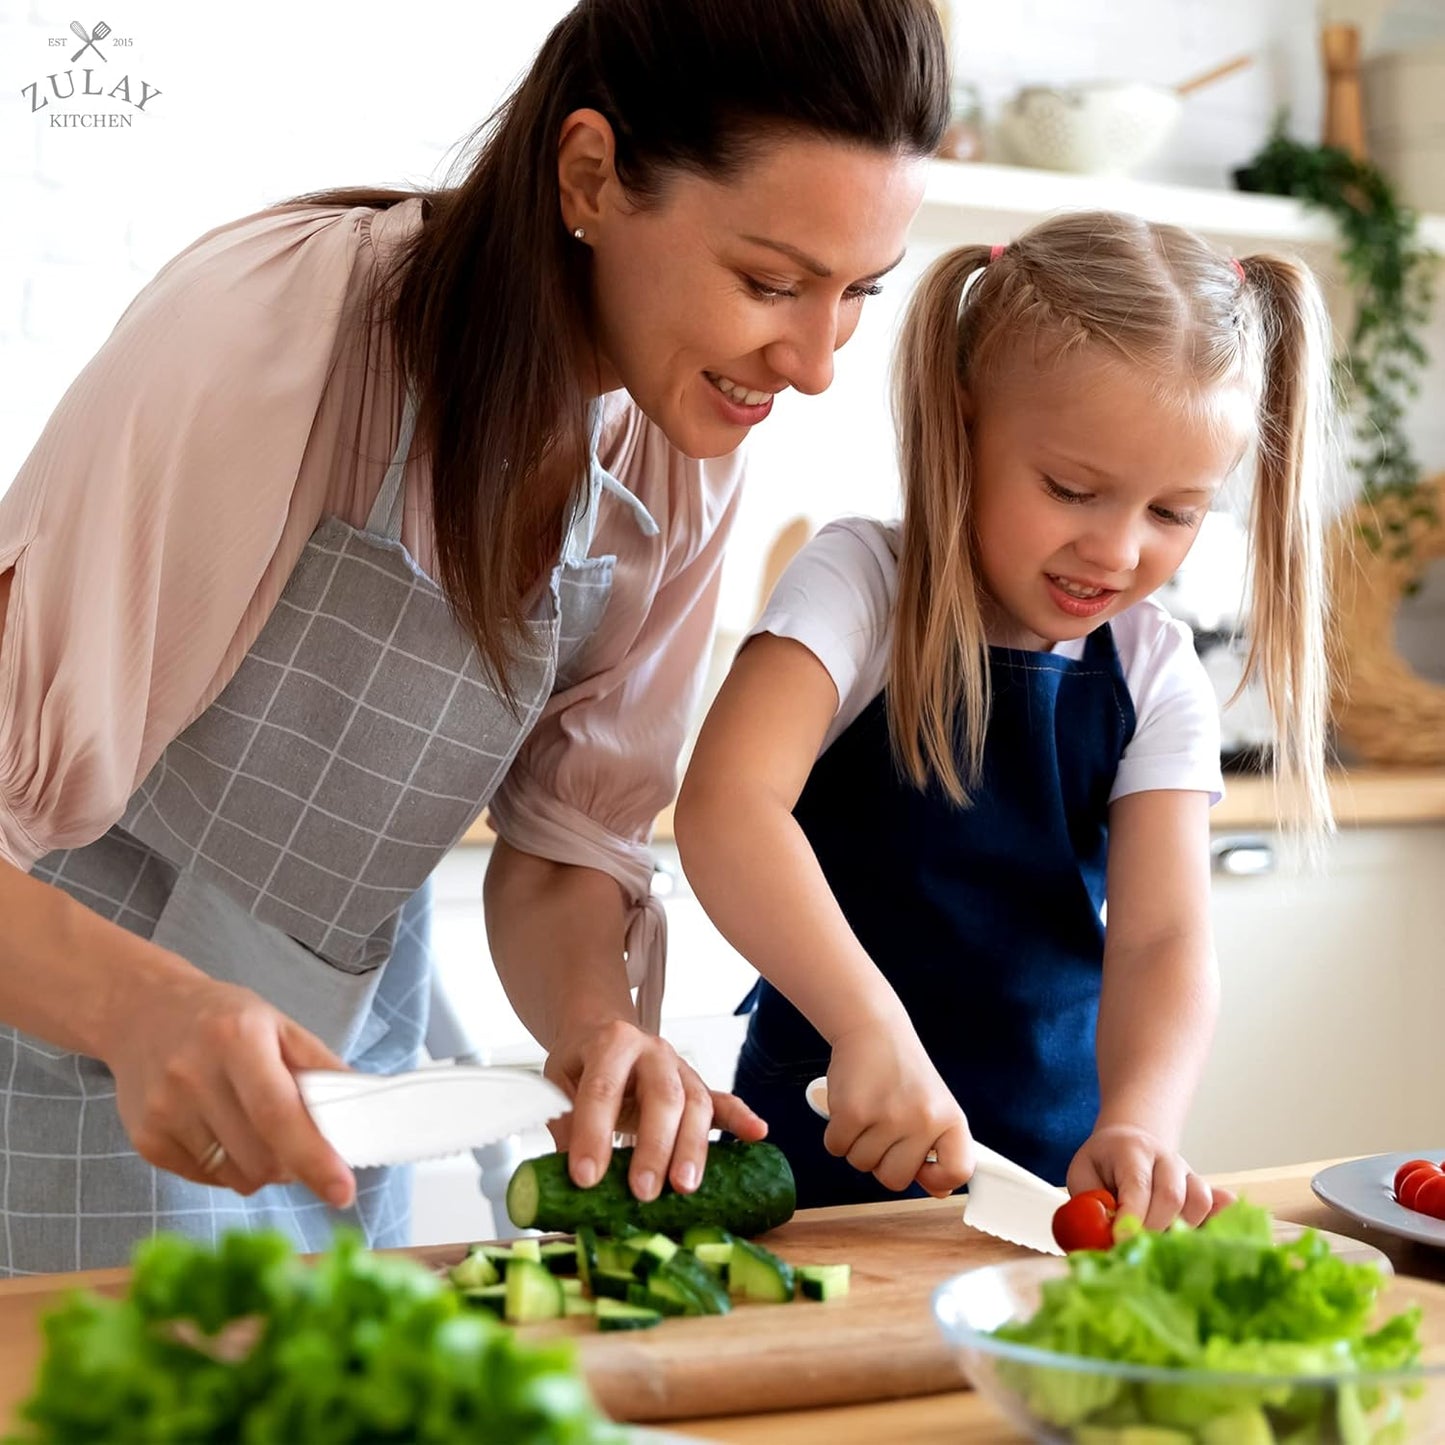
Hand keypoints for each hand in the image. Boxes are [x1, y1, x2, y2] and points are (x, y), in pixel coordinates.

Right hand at [101, 964, 356, 1207]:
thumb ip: (321, 1068)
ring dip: (262, 1168)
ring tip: (257, 1129)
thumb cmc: (224, 1019)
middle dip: (293, 1163)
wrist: (142, 1012)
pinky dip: (228, 1168)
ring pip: (235, 1177)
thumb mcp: (280, 1026)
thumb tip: (362, 1113)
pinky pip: (206, 1179)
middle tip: (299, 1142)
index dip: (313, 1157)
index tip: (343, 1191)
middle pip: (260, 1157)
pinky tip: (222, 1130)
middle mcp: (194, 1077)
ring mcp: (163, 1113)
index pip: (278, 1113)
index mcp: (237, 1040)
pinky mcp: (146, 1141)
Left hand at [544, 1018, 766, 1200]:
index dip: (593, 1134)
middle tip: (643, 1192)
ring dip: (693, 1148)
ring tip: (683, 1187)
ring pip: (696, 1104)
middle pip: (662, 1097)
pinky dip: (741, 1118)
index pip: (602, 1089)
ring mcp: (680, 1067)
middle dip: (654, 1148)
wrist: (603, 1030)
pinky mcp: (697, 1086)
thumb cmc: (581, 1061)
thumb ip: (563, 1122)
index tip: (585, 1178)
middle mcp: (653, 1051)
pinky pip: (724, 1101)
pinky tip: (757, 1134)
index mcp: (612, 1043)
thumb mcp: (557, 1081)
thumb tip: (565, 1177)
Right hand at [823, 1023, 971, 1197]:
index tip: (921, 1167)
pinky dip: (836, 1135)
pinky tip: (848, 1109)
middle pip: (895, 1180)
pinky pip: (836, 1148)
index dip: (937, 1180)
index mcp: (950, 1119)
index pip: (958, 1171)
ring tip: (867, 1112)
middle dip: (881, 1162)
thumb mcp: (932, 1106)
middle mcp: (923, 1120)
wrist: (872, 1029)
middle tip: (882, 1130)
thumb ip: (936, 1150)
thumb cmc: (902, 1071)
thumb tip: (938, 1192)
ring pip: (861, 1164)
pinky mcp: (853, 1112)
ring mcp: (888, 1117)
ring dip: (856, 1145)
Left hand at [1067, 1123, 1233, 1229]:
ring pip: (1197, 1203)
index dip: (1131, 1217)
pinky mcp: (1201, 1189)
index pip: (1138, 1185)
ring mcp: (1188, 1172)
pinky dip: (1209, 1226)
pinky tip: (1199, 1241)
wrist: (1128, 1142)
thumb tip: (1104, 1235)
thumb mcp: (1082, 1174)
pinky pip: (1214, 1208)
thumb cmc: (1102, 1164)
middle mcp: (1165, 1158)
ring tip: (1155, 1242)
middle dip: (1153, 1229)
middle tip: (1134, 1249)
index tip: (1121, 1243)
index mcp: (1132, 1149)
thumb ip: (1090, 1202)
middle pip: (1172, 1196)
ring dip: (1178, 1231)